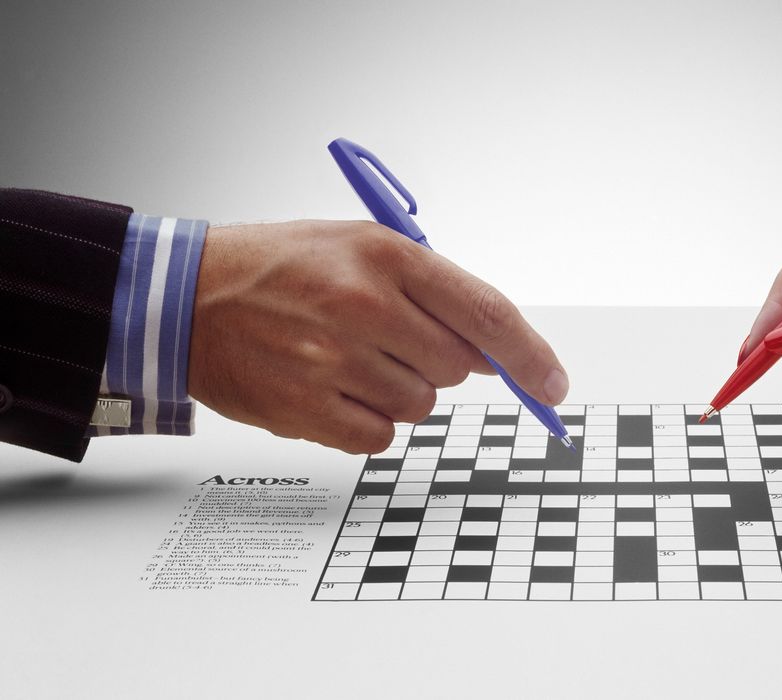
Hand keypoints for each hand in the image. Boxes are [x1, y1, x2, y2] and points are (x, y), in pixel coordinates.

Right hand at [187, 220, 568, 453]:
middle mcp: (363, 306)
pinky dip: (366, 420)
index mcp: (387, 257)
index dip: (532, 357)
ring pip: (420, 406)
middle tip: (391, 340)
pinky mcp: (306, 409)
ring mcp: (333, 361)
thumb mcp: (362, 247)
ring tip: (348, 358)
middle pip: (457, 368)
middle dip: (439, 361)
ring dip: (399, 391)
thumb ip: (433, 292)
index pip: (487, 314)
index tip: (554, 385)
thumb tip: (495, 351)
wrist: (186, 297)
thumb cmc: (280, 267)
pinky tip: (331, 387)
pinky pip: (379, 437)